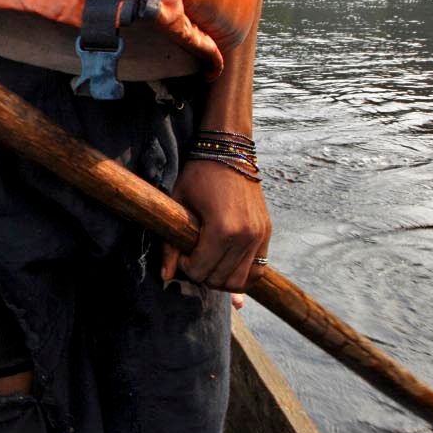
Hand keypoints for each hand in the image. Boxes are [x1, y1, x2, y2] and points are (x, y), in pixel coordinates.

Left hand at [161, 161, 270, 291]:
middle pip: (220, 279)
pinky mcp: (267, 233)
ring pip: (241, 281)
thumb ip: (171, 245)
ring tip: (210, 261)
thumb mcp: (179, 206)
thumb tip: (166, 277)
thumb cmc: (199, 176)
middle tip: (194, 257)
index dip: (186, 267)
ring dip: (222, 277)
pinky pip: (258, 270)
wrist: (230, 151)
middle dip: (202, 274)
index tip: (182, 252)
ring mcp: (259, 236)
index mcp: (223, 229)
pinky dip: (242, 273)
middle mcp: (245, 236)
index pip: (201, 271)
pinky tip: (227, 262)